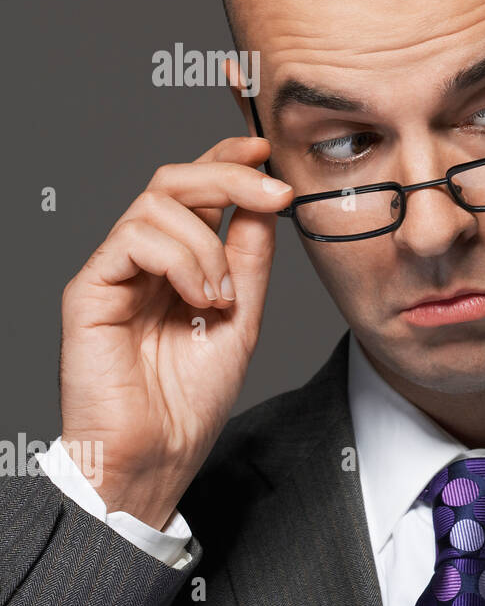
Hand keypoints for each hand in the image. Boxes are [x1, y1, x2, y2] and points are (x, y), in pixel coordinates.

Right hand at [57, 136, 292, 529]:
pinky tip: (199, 297)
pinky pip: (133, 237)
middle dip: (230, 173)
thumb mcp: (243, 316)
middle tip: (274, 191)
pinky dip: (180, 258)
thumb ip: (249, 258)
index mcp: (180, 260)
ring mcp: (115, 270)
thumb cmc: (191, 398)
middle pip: (175, 179)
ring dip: (208, 243)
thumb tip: (267, 199)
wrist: (158, 453)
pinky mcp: (90, 289)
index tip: (270, 152)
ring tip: (222, 296)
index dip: (230, 159)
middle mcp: (144, 258)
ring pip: (158, 203)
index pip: (198, 189)